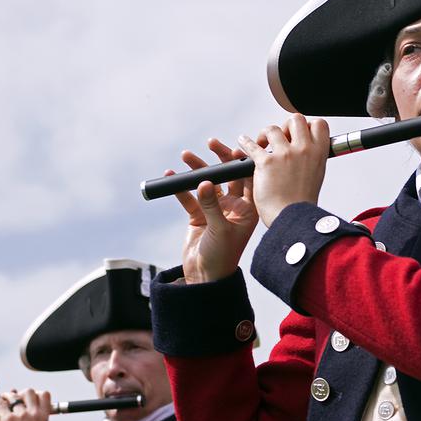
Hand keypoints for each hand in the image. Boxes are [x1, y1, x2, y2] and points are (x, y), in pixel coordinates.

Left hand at [0, 381, 51, 420]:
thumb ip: (39, 420)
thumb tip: (38, 413)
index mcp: (43, 416)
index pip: (44, 395)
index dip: (38, 394)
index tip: (33, 397)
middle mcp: (33, 413)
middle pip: (30, 392)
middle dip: (23, 393)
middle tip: (19, 398)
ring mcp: (20, 415)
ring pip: (15, 396)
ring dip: (10, 395)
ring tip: (7, 398)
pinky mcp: (6, 419)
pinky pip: (0, 403)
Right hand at [170, 139, 258, 283]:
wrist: (205, 277)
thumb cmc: (222, 257)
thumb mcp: (220, 230)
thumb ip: (212, 206)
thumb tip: (204, 182)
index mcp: (249, 209)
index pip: (248, 179)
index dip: (242, 162)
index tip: (233, 148)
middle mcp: (234, 206)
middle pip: (228, 176)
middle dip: (219, 158)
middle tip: (211, 143)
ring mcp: (216, 208)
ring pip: (207, 182)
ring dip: (197, 169)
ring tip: (185, 156)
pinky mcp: (198, 214)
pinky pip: (189, 196)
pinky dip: (180, 186)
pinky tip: (171, 176)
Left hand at [238, 114, 329, 227]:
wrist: (291, 219)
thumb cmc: (301, 203)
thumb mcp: (316, 176)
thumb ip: (311, 159)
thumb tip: (307, 148)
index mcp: (319, 154)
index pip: (319, 124)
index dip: (308, 125)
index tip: (299, 133)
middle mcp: (304, 150)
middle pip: (296, 119)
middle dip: (286, 126)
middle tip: (280, 138)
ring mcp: (285, 154)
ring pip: (273, 128)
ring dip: (265, 134)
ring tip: (261, 142)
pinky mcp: (266, 162)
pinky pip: (252, 144)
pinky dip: (245, 142)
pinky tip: (243, 142)